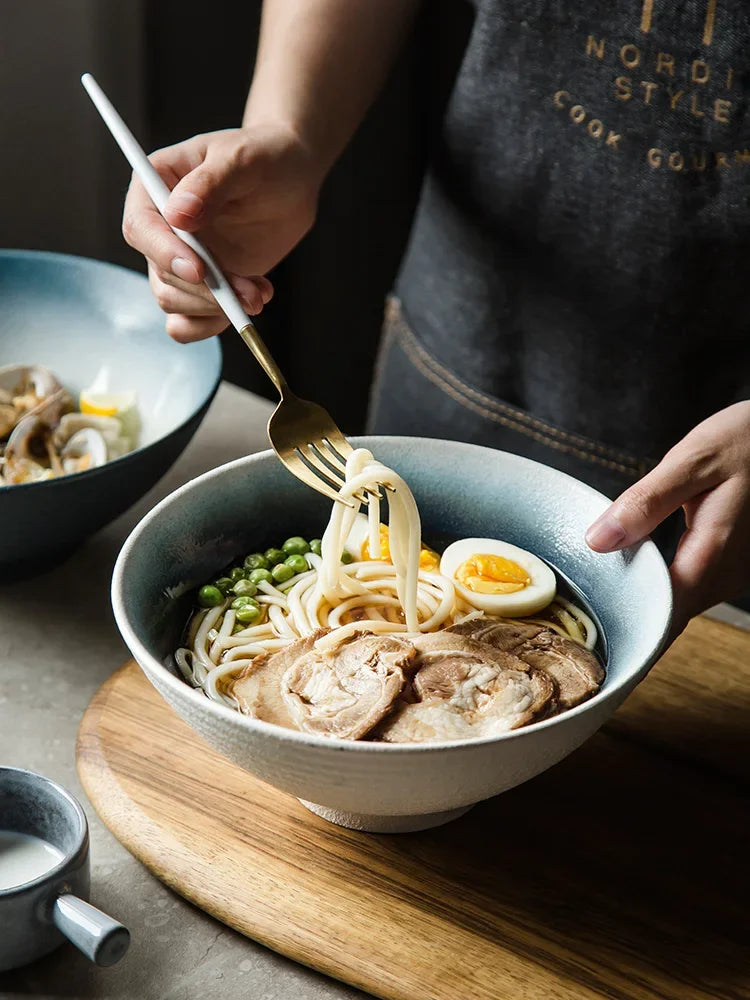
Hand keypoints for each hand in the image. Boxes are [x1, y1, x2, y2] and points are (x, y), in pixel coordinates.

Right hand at [121, 123, 322, 341]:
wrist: (290, 180)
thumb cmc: (263, 156)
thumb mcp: (241, 158)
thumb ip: (210, 183)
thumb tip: (177, 213)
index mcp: (155, 186)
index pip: (141, 228)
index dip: (165, 253)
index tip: (200, 270)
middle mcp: (160, 228)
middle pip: (161, 275)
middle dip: (206, 290)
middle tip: (250, 292)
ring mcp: (180, 260)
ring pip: (176, 302)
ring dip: (218, 308)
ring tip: (259, 292)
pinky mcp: (202, 285)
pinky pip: (188, 322)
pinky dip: (214, 324)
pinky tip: (248, 302)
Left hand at [585, 401, 749, 635]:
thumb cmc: (745, 441)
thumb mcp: (692, 461)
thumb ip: (646, 502)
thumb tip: (599, 540)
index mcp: (715, 551)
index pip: (667, 613)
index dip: (634, 630)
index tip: (604, 639)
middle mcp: (730, 571)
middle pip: (674, 614)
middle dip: (636, 616)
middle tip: (592, 613)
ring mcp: (735, 570)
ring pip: (685, 602)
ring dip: (650, 601)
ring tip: (609, 595)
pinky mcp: (733, 562)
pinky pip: (694, 585)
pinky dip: (666, 584)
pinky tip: (642, 573)